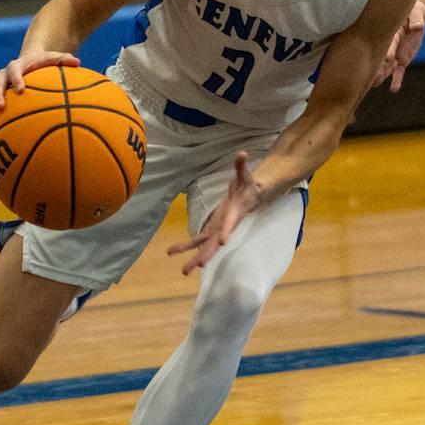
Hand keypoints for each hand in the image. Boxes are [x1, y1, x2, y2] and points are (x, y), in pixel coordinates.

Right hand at [0, 50, 80, 134]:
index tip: (21, 89)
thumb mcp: (54, 58)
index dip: (16, 79)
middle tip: (0, 107)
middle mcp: (3, 77)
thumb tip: (78, 62)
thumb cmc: (43, 62)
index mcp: (16, 66)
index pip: (14, 70)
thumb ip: (64, 59)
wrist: (27, 61)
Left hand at [167, 151, 259, 273]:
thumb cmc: (247, 184)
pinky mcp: (211, 229)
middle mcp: (225, 226)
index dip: (225, 232)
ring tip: (184, 271)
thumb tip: (242, 153)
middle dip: (207, 254)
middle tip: (197, 266)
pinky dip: (187, 246)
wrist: (251, 196)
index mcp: (234, 214)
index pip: (229, 224)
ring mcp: (218, 229)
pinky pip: (198, 240)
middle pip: (216, 243)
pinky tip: (173, 252)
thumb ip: (241, 165)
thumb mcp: (244, 174)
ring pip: (205, 247)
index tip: (222, 243)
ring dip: (194, 258)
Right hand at [373, 0, 424, 91]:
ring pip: (386, 68)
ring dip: (381, 75)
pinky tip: (394, 89)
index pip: (388, 43)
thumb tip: (418, 27)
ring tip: (374, 84)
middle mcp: (389, 46)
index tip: (386, 59)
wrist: (414, 16)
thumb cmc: (412, 11)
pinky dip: (396, 80)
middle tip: (372, 76)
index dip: (388, 50)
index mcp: (391, 34)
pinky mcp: (400, 61)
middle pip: (383, 57)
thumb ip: (417, 20)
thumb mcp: (415, 12)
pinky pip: (398, 72)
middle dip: (378, 66)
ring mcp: (394, 55)